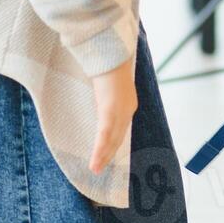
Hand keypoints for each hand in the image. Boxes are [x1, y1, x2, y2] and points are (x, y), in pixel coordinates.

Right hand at [89, 55, 137, 173]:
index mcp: (128, 103)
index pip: (121, 128)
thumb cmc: (106, 63)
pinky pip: (104, 135)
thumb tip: (98, 95)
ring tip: (95, 170)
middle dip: (109, 153)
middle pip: (119, 137)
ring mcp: (120, 110)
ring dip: (103, 156)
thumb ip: (105, 93)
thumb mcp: (108, 83)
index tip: (107, 153)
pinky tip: (95, 162)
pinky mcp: (110, 111)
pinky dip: (99, 150)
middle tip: (100, 168)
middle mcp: (128, 109)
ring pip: (112, 140)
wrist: (111, 53)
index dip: (114, 142)